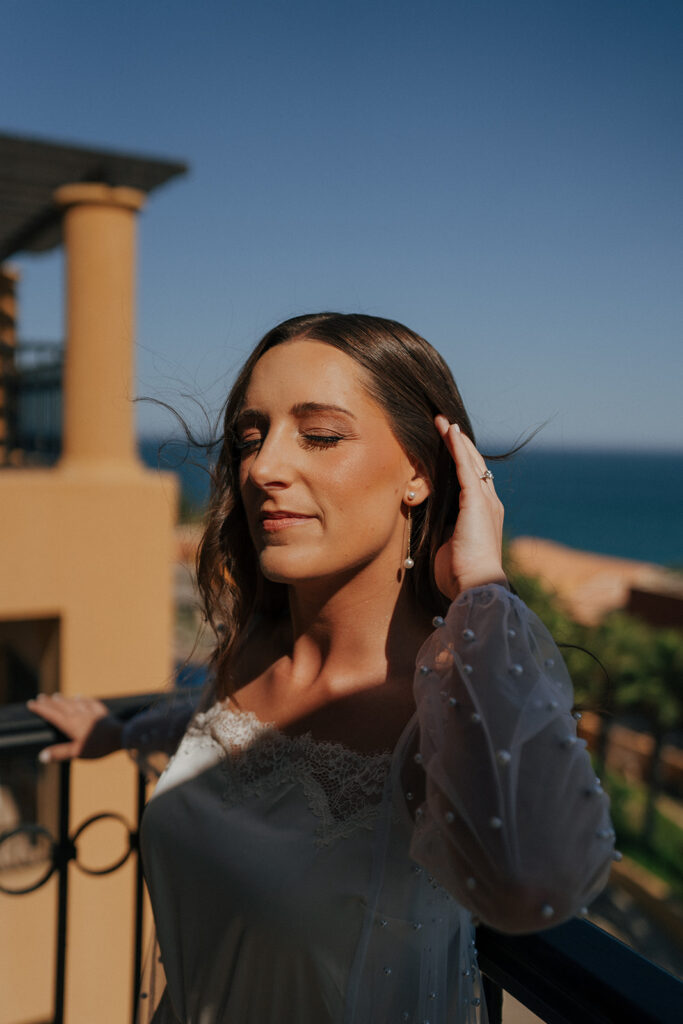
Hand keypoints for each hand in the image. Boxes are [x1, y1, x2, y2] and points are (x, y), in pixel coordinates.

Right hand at [27, 693, 123, 761]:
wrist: (120, 737)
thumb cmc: (98, 746)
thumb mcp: (77, 752)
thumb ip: (60, 753)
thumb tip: (41, 756)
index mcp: (71, 724)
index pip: (52, 715)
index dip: (41, 709)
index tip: (31, 704)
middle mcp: (79, 715)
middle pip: (61, 706)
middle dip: (49, 702)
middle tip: (40, 697)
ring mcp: (90, 712)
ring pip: (74, 703)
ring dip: (64, 699)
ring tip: (56, 696)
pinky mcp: (101, 713)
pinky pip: (89, 703)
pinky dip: (82, 699)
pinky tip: (80, 697)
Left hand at [433, 415, 507, 600]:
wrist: (475, 586)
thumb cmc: (459, 575)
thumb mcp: (448, 546)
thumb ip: (443, 531)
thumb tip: (430, 524)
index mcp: (483, 516)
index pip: (472, 481)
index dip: (460, 462)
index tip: (447, 447)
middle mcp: (489, 504)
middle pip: (474, 466)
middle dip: (458, 445)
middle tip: (444, 425)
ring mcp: (485, 501)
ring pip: (471, 462)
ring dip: (456, 440)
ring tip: (443, 421)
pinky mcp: (477, 501)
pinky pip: (466, 467)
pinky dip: (457, 448)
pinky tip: (450, 432)